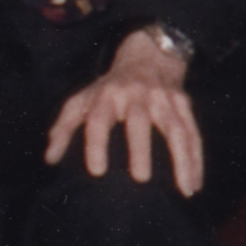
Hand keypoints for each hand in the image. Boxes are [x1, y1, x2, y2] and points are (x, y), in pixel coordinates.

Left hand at [42, 30, 206, 195]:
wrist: (148, 55)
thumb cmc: (108, 89)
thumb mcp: (82, 100)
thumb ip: (63, 128)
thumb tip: (50, 159)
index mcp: (106, 96)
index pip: (98, 119)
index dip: (96, 144)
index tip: (97, 171)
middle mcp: (136, 95)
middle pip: (139, 121)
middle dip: (141, 149)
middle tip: (141, 179)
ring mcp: (163, 98)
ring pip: (174, 128)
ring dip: (181, 159)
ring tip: (183, 190)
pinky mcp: (184, 103)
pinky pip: (192, 132)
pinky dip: (195, 159)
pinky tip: (194, 184)